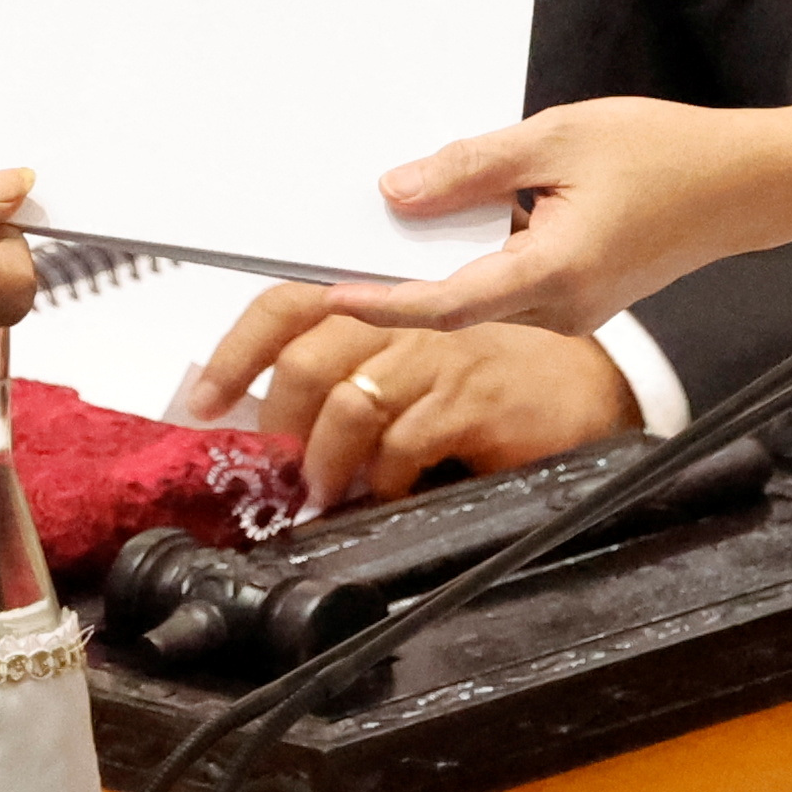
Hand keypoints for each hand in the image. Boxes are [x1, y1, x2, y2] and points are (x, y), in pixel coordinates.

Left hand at [172, 291, 641, 507]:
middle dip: (279, 424)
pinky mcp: (475, 399)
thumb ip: (348, 370)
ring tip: (324, 492)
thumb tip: (264, 417)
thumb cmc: (492, 375)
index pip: (290, 304)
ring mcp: (443, 355)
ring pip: (350, 402)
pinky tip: (389, 490)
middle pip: (309, 357)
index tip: (204, 400)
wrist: (587, 389)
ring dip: (324, 460)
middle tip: (277, 470)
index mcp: (383, 299)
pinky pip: (402, 442)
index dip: (239, 351)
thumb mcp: (413, 361)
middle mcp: (409, 316)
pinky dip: (383, 478)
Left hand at [317, 96, 791, 336]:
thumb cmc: (666, 153)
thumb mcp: (559, 138)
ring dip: (432, 270)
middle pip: (456, 304)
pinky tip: (450, 224)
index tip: (326, 293)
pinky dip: (471, 262)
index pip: (448, 303)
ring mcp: (573, 313)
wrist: (746, 184)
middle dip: (393, 281)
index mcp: (558, 273)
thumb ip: (474, 168)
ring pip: (480, 298)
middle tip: (330, 251)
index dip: (381, 303)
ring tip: (377, 229)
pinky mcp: (579, 302)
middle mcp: (563, 309)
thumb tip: (396, 192)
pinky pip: (508, 288)